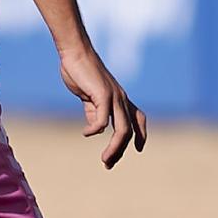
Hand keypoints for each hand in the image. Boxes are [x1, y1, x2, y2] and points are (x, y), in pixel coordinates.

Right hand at [59, 43, 146, 167]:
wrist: (76, 53)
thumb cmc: (81, 72)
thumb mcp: (89, 95)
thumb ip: (93, 110)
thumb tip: (96, 128)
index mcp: (120, 98)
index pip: (139, 119)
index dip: (142, 134)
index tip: (138, 150)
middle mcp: (121, 99)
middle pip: (129, 131)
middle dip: (120, 150)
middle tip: (108, 163)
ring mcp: (114, 97)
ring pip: (122, 129)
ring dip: (114, 148)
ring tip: (105, 159)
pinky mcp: (103, 95)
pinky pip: (102, 120)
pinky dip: (95, 129)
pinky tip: (86, 133)